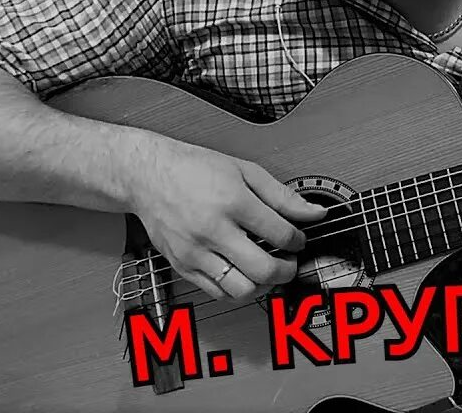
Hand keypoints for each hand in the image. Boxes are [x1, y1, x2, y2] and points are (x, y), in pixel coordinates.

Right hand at [125, 132, 326, 301]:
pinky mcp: (183, 265)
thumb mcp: (244, 171)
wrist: (149, 176)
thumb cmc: (192, 169)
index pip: (280, 234)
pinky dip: (238, 288)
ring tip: (267, 270)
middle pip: (264, 269)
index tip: (298, 240)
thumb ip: (282, 195)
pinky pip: (218, 292)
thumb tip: (312, 212)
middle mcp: (213, 230)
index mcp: (232, 202)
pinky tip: (243, 273)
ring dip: (263, 285)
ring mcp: (196, 251)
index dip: (298, 241)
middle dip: (287, 270)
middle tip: (289, 262)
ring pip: (241, 288)